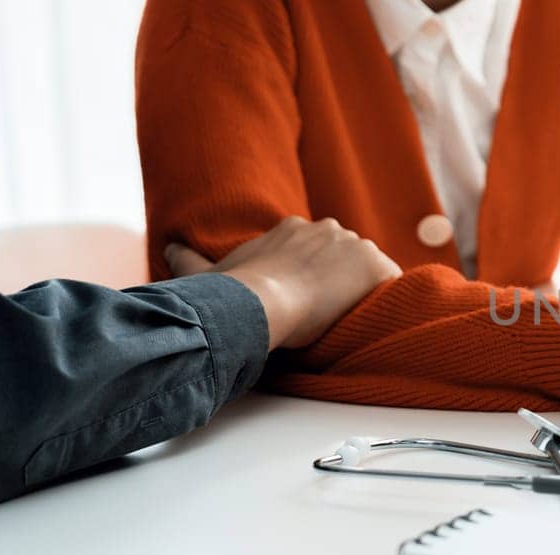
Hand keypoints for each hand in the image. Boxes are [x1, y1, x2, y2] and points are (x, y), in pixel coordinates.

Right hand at [166, 216, 402, 349]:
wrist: (262, 302)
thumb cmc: (233, 291)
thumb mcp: (208, 272)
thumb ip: (190, 259)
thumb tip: (167, 247)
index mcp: (294, 227)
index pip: (315, 250)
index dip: (312, 276)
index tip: (306, 298)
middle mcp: (328, 229)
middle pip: (345, 257)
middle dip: (340, 282)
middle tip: (327, 314)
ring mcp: (355, 246)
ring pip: (368, 270)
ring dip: (363, 291)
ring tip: (349, 321)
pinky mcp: (377, 267)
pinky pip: (392, 285)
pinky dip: (386, 301)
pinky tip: (373, 321)